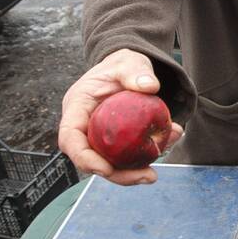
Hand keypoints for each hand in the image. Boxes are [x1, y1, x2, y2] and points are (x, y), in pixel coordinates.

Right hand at [58, 48, 182, 185]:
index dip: (84, 158)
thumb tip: (150, 86)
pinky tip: (167, 146)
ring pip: (109, 162)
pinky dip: (144, 157)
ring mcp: (98, 136)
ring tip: (153, 174)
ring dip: (131, 172)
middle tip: (147, 176)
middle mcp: (83, 126)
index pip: (70, 138)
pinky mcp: (114, 142)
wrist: (128, 69)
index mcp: (76, 107)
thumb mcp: (129, 62)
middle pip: (90, 159)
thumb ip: (136, 72)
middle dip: (116, 174)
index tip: (106, 169)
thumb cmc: (122, 65)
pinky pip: (125, 156)